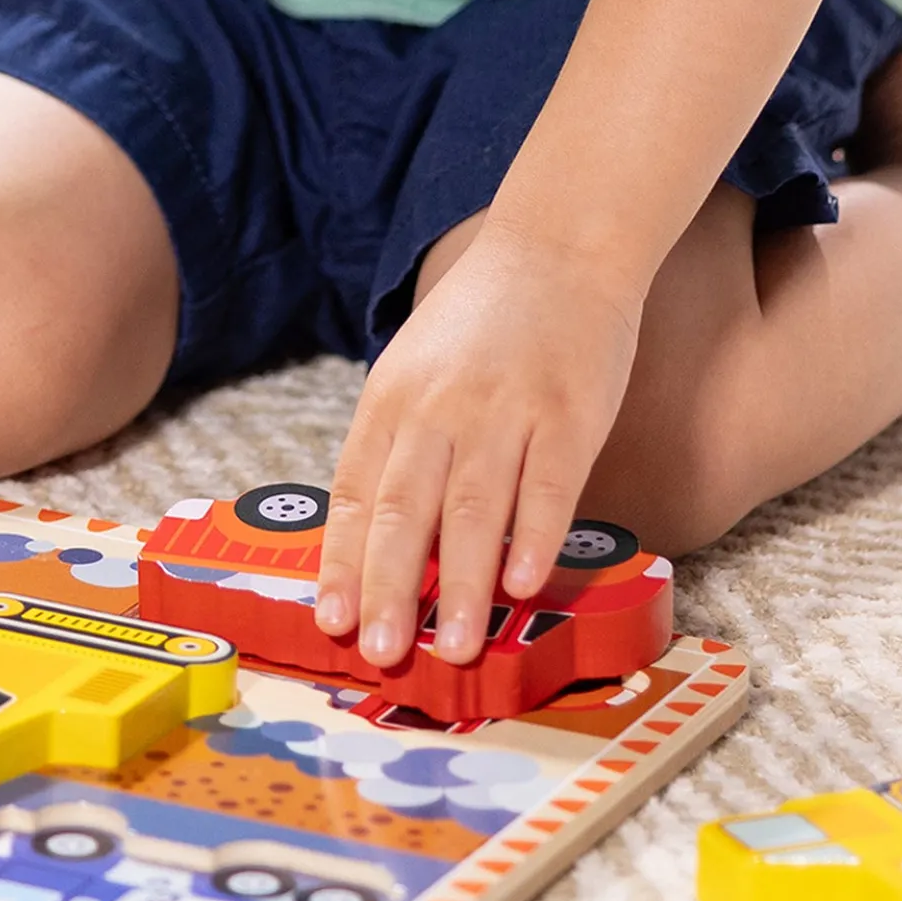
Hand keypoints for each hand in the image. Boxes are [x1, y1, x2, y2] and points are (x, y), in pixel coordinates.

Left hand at [313, 222, 642, 667]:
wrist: (558, 246)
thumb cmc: (482, 324)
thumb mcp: (415, 371)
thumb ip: (397, 448)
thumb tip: (375, 545)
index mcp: (390, 401)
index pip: (356, 494)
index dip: (343, 563)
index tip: (332, 622)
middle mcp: (438, 408)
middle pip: (404, 510)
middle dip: (388, 589)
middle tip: (382, 654)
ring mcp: (505, 410)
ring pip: (474, 510)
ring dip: (461, 585)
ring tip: (455, 646)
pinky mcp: (569, 412)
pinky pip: (548, 484)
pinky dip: (533, 537)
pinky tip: (523, 584)